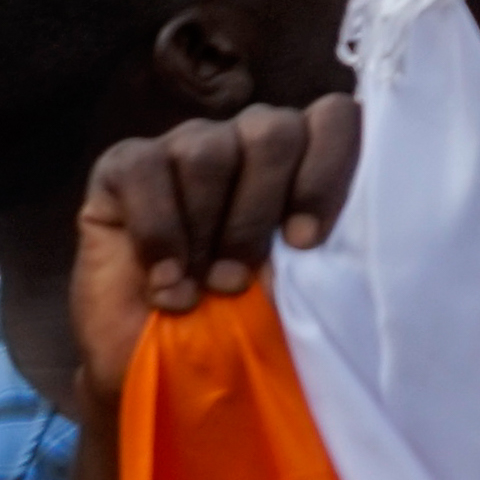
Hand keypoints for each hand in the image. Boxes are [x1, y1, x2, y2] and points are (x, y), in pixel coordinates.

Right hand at [69, 96, 361, 417]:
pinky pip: (147, 171)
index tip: (306, 241)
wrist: (155, 362)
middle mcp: (245, 136)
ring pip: (209, 152)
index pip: (335, 117)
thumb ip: (322, 246)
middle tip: (238, 278)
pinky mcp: (124, 164)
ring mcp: (184, 143)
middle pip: (273, 133)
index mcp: (302, 155)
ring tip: (199, 288)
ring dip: (205, 230)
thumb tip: (355, 236)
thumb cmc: (239, 321)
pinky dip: (158, 232)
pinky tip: (164, 279)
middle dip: (258, 213)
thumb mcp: (295, 285)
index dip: (326, 172)